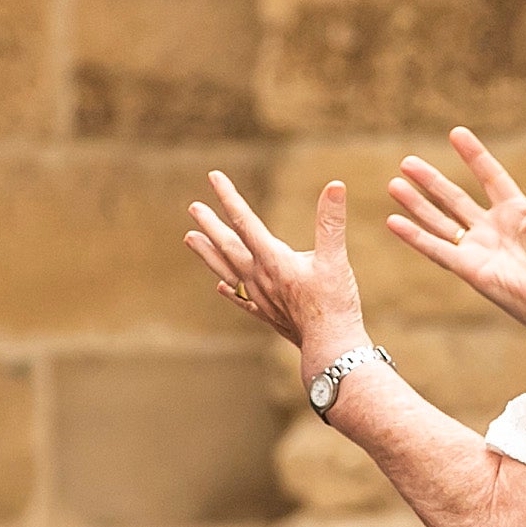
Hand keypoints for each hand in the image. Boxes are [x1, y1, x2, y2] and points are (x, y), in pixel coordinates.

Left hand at [184, 172, 370, 371]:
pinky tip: (220, 287)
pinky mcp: (267, 315)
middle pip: (228, 245)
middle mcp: (260, 277)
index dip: (229, 198)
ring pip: (226, 270)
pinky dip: (229, 290)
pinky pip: (240, 299)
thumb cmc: (334, 304)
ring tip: (189, 238)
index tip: (214, 178)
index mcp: (273, 260)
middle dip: (211, 224)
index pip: (245, 221)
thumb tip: (336, 185)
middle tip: (193, 208)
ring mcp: (260, 298)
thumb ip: (331, 222)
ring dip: (208, 253)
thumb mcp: (336, 259)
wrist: (330, 349)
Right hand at [383, 129, 525, 338]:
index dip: (473, 155)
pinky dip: (414, 236)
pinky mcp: (468, 268)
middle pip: (454, 198)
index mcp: (515, 211)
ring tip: (394, 184)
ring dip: (417, 204)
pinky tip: (394, 221)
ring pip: (440, 221)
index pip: (489, 176)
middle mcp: (492, 228)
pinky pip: (436, 248)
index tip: (456, 133)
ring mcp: (477, 248)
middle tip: (408, 162)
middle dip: (431, 180)